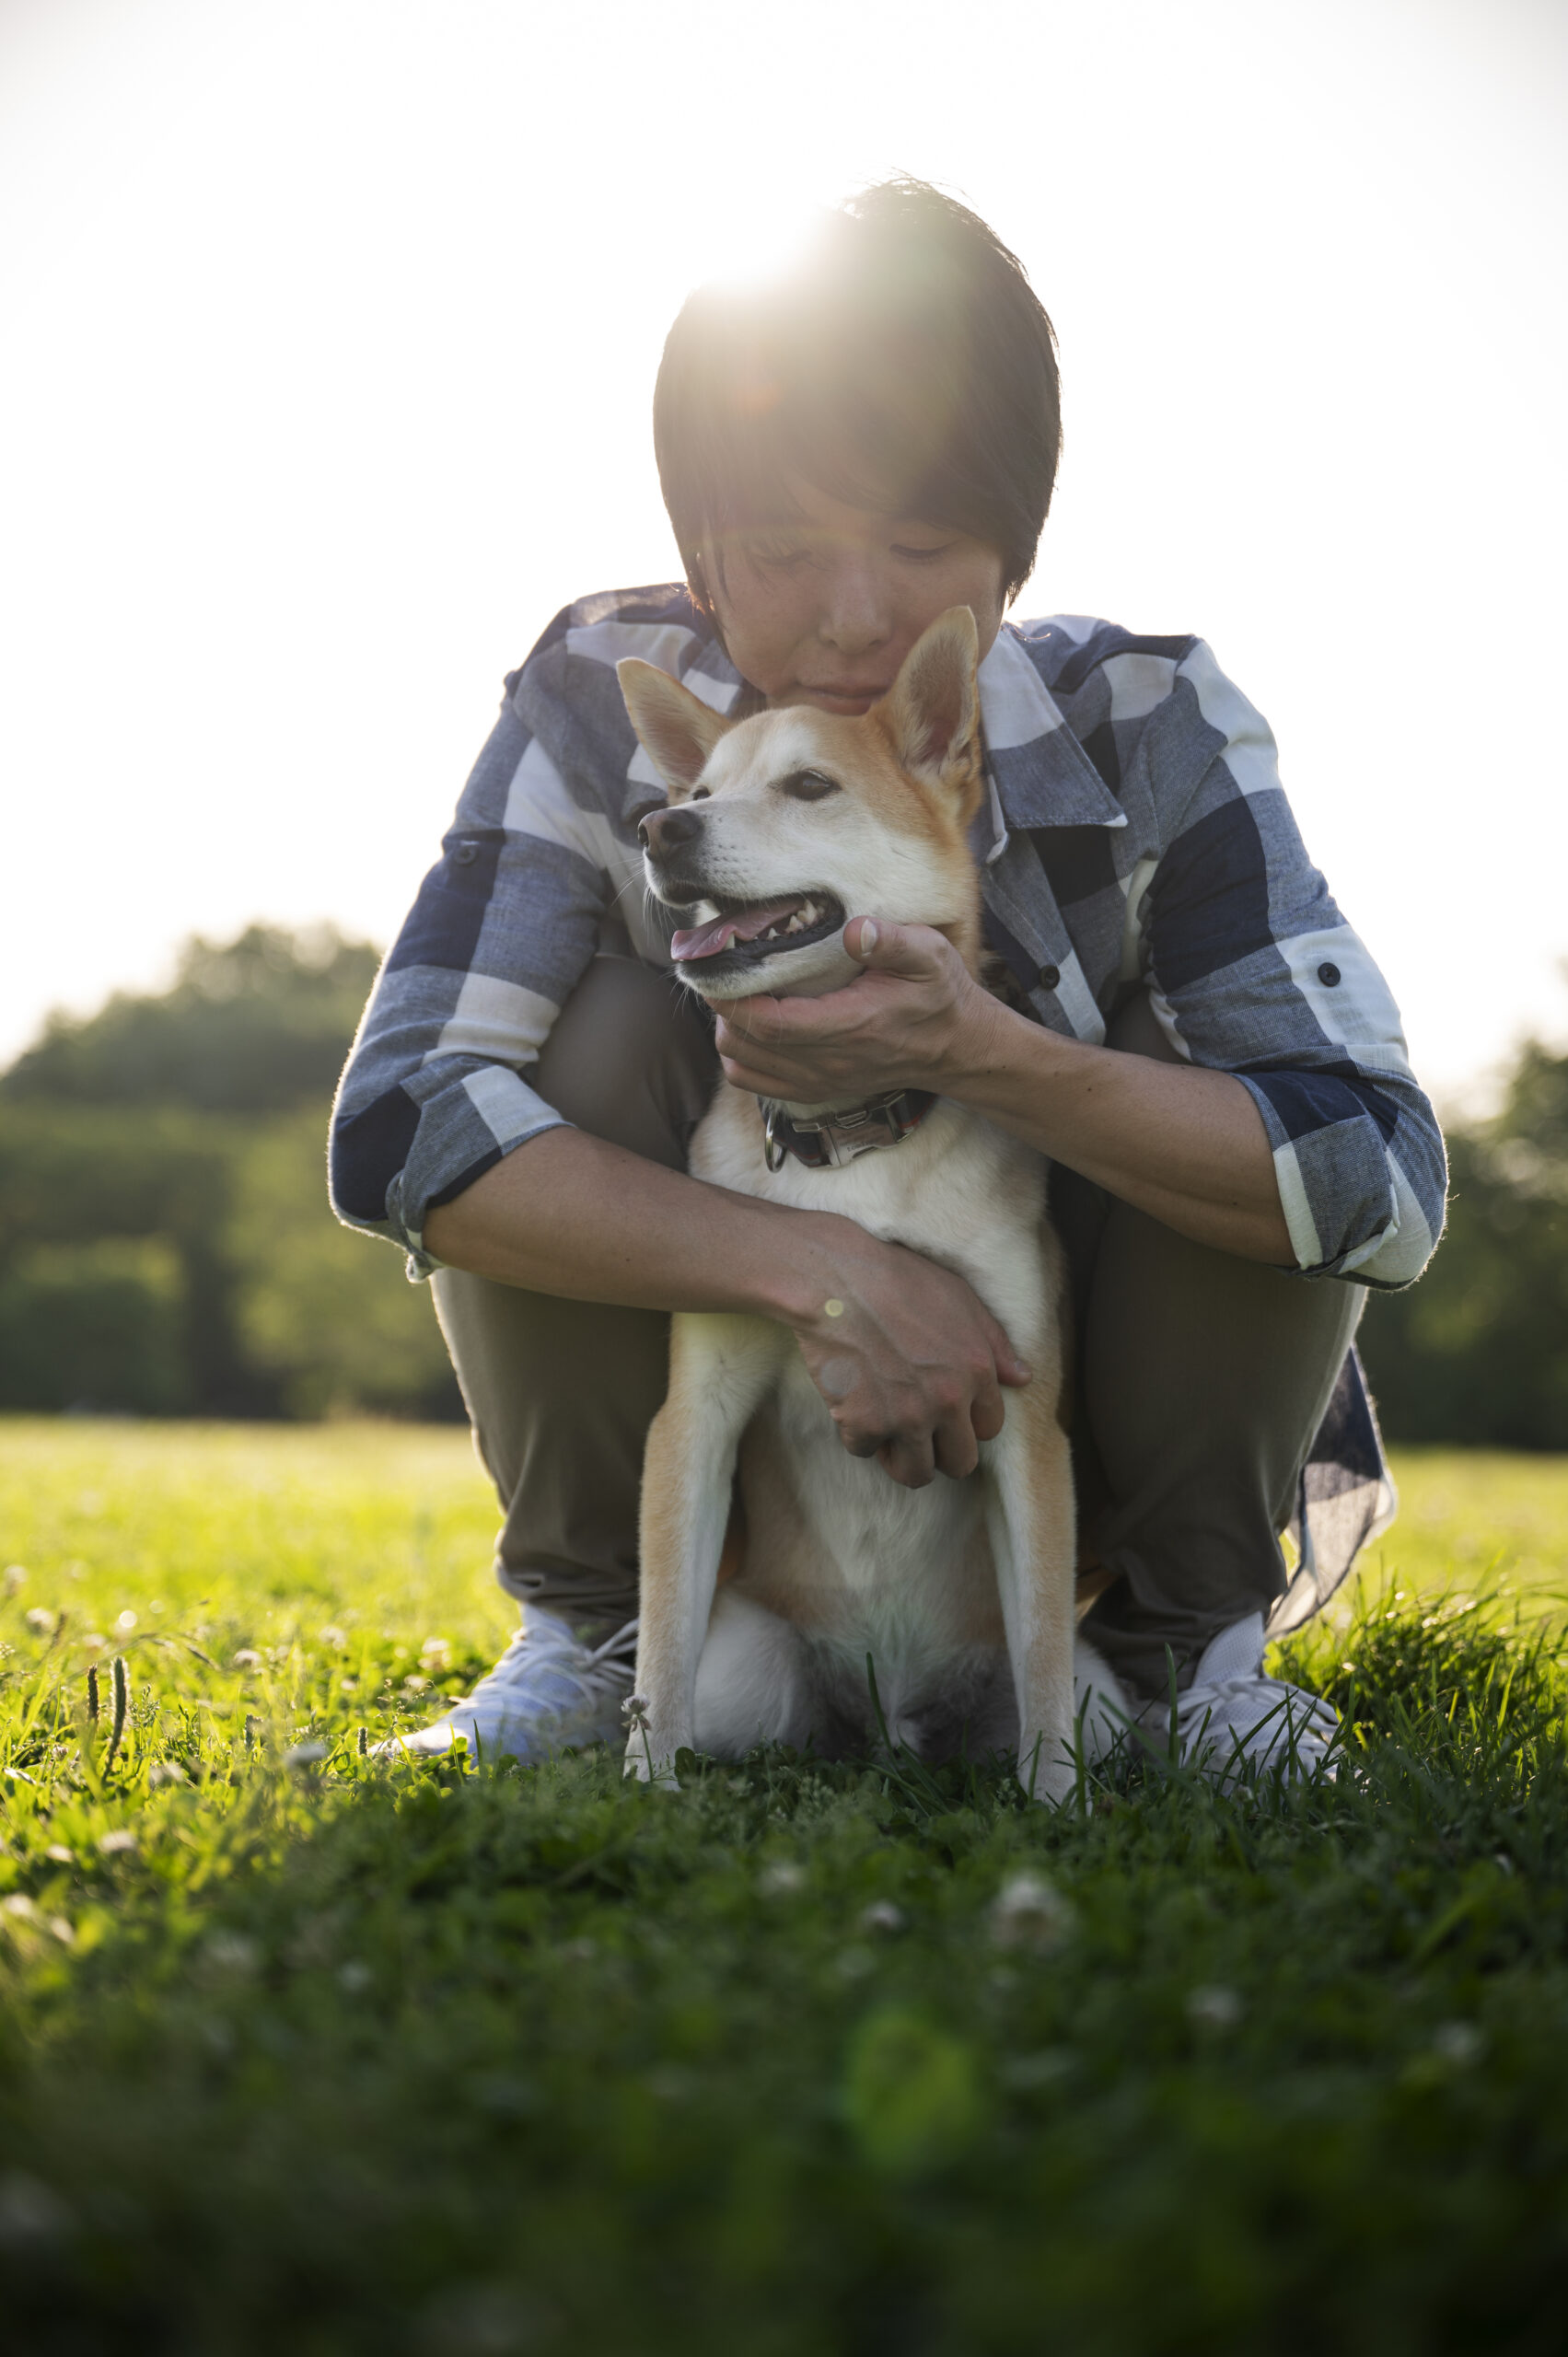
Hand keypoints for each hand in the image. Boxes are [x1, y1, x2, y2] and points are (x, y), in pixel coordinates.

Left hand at [714, 917, 1003, 1104]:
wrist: (955, 1048)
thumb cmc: (938, 995)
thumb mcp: (929, 956)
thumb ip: (893, 941)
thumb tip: (856, 931)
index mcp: (851, 1026)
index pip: (772, 1023)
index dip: (734, 1000)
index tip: (718, 969)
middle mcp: (829, 1061)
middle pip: (746, 1042)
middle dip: (723, 1007)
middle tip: (722, 970)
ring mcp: (820, 1080)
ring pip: (742, 1063)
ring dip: (729, 1028)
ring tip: (737, 994)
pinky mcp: (815, 1089)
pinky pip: (754, 1082)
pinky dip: (740, 1055)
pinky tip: (752, 1024)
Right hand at [791, 1219, 1031, 1486]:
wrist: (836, 1279)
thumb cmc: (898, 1279)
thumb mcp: (961, 1298)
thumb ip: (995, 1343)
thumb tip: (1022, 1378)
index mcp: (977, 1371)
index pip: (989, 1429)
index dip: (967, 1423)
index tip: (946, 1413)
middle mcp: (948, 1401)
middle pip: (960, 1463)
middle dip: (941, 1452)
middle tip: (918, 1432)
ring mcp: (906, 1417)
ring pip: (915, 1474)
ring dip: (901, 1458)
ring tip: (888, 1434)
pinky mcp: (865, 1424)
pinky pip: (864, 1450)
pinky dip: (856, 1433)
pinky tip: (852, 1404)